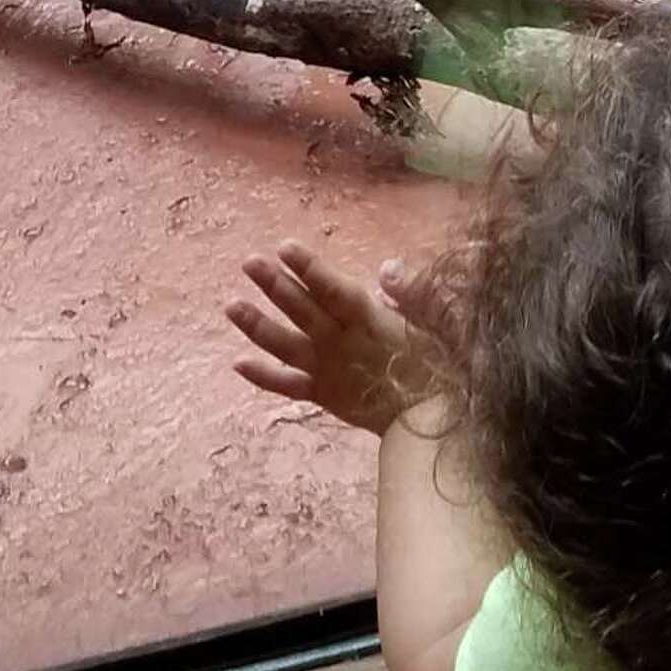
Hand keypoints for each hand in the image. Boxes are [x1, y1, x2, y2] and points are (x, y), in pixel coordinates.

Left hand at [225, 241, 430, 435]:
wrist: (429, 423)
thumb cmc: (440, 368)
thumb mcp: (438, 323)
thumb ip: (414, 293)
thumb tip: (386, 268)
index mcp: (368, 321)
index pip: (332, 289)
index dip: (308, 268)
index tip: (284, 247)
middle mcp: (340, 343)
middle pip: (302, 310)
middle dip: (275, 284)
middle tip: (248, 262)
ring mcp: (327, 370)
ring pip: (285, 345)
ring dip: (257, 325)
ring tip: (230, 305)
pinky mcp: (323, 394)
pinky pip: (287, 386)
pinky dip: (262, 376)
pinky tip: (237, 363)